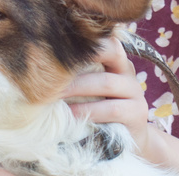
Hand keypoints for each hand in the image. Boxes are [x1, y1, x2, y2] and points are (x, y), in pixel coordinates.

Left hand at [65, 36, 158, 160]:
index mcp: (116, 61)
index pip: (106, 39)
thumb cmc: (100, 110)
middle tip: (53, 66)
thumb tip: (41, 66)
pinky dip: (89, 110)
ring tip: (55, 95)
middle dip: (80, 58)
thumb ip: (77, 75)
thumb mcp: (90, 89)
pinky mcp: (137, 113)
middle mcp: (128, 71)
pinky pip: (112, 109)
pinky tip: (71, 115)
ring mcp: (135, 92)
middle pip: (112, 51)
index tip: (60, 39)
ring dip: (78, 87)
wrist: (129, 140)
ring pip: (107, 82)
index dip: (87, 38)